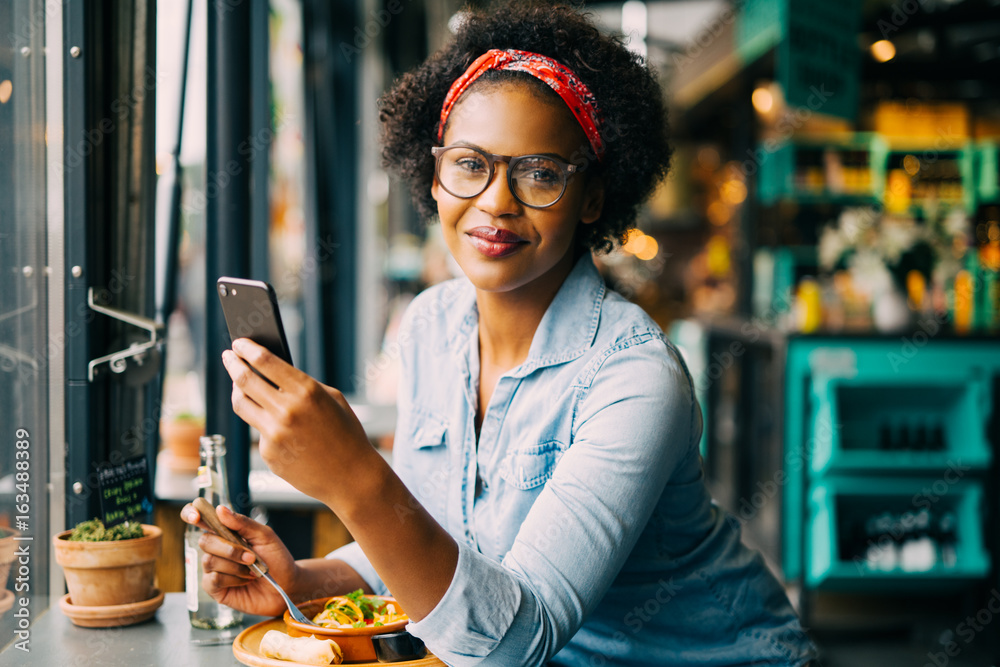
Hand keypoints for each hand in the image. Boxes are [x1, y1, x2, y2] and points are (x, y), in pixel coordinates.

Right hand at [180, 502, 296, 616]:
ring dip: (235, 566)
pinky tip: (245, 580)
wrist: (286, 585)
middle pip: (204, 541)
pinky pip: (213, 579)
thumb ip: (243, 523)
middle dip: (229, 549)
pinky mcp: (214, 588)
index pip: (200, 518)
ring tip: (252, 570)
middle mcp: (216, 549)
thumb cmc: (276, 559)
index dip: (191, 513)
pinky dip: (233, 579)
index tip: (196, 517)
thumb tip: (220, 510)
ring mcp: (213, 568)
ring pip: (209, 561)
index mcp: (226, 532)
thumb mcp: (265, 536)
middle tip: (251, 556)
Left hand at [221, 338, 375, 506]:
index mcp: (306, 391)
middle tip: (228, 356)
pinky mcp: (268, 453)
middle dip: (233, 363)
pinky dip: (264, 424)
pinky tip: (277, 426)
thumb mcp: (333, 399)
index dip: (247, 348)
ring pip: (241, 404)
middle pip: (244, 380)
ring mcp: (274, 434)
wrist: (351, 477)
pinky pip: (258, 431)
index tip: (238, 342)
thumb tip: (271, 373)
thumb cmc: (346, 434)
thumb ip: (302, 385)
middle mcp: (286, 410)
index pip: (265, 361)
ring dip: (236, 390)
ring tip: (238, 385)